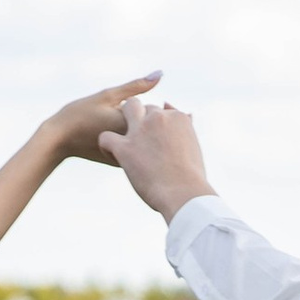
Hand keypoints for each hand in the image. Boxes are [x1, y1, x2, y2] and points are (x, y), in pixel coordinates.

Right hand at [47, 73, 162, 164]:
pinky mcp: (121, 164)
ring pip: (144, 143)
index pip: (156, 112)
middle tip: (115, 118)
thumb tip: (160, 73)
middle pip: (153, 130)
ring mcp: (127, 157)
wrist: (58, 140)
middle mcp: (134, 144)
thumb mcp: (108, 95)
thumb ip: (137, 86)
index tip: (124, 107)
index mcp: (134, 124)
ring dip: (140, 135)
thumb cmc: (80, 114)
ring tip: (110, 128)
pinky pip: (135, 153)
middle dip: (145, 121)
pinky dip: (132, 145)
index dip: (143, 106)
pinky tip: (111, 137)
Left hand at [105, 98, 214, 218]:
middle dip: (141, 118)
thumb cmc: (191, 178)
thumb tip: (183, 112)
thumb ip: (185, 128)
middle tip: (141, 140)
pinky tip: (114, 156)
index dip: (158, 127)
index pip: (163, 112)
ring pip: (127, 108)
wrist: (184, 192)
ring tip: (125, 140)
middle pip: (145, 107)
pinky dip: (107, 146)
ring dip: (123, 119)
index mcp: (178, 118)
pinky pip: (106, 137)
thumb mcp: (193, 147)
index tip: (158, 143)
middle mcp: (159, 118)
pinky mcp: (125, 148)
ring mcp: (141, 131)